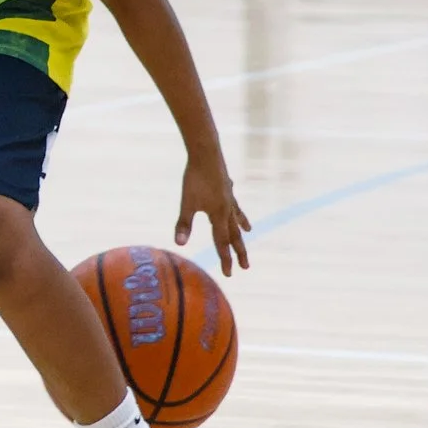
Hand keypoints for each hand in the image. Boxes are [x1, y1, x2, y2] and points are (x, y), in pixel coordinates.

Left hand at [176, 152, 251, 275]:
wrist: (206, 153)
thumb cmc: (194, 178)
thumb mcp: (186, 202)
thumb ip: (184, 224)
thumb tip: (179, 244)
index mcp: (218, 215)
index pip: (222, 243)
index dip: (225, 259)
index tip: (230, 274)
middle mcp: (227, 208)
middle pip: (234, 235)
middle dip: (238, 252)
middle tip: (246, 267)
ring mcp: (229, 197)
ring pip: (236, 218)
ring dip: (240, 229)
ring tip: (248, 234)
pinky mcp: (226, 187)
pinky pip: (233, 202)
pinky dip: (236, 208)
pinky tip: (234, 205)